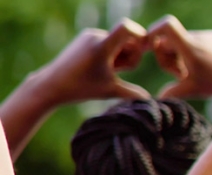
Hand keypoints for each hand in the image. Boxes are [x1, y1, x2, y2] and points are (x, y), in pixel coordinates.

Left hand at [28, 20, 150, 103]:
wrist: (51, 84)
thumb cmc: (81, 89)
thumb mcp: (110, 91)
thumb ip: (133, 93)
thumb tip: (152, 102)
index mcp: (101, 46)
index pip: (127, 28)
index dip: (141, 35)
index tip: (144, 49)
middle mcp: (95, 36)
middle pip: (128, 40)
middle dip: (130, 55)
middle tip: (119, 71)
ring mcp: (89, 35)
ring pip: (118, 42)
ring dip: (120, 56)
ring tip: (108, 70)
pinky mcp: (85, 37)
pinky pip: (108, 41)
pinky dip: (111, 53)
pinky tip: (101, 66)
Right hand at [147, 16, 211, 99]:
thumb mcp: (194, 90)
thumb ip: (171, 93)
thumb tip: (154, 100)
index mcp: (191, 46)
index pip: (167, 25)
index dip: (153, 32)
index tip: (150, 47)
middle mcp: (199, 37)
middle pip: (169, 40)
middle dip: (168, 57)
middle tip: (180, 74)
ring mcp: (208, 36)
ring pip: (182, 42)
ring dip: (181, 57)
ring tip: (194, 73)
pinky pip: (196, 42)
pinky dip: (194, 54)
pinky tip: (205, 68)